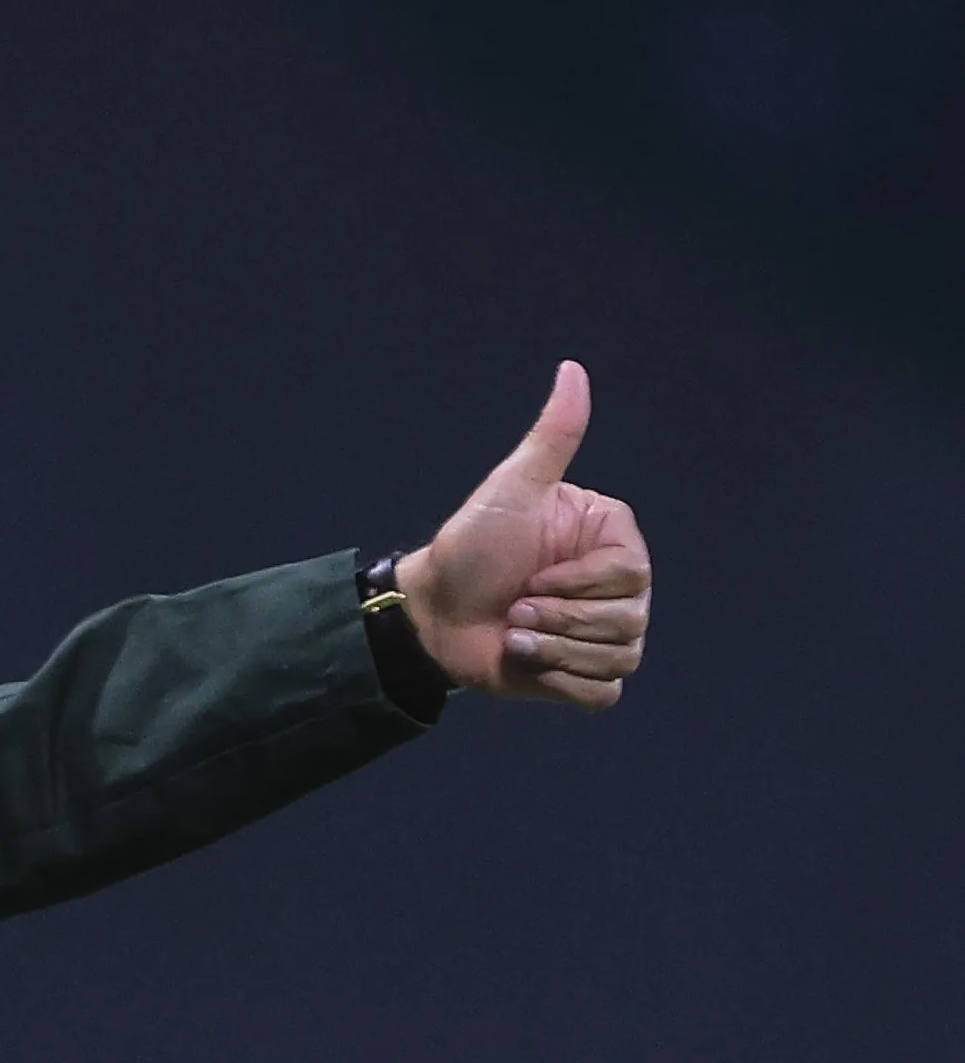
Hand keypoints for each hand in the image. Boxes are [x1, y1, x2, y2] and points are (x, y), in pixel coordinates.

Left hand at [396, 362, 650, 709]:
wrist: (431, 612)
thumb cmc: (470, 547)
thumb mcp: (511, 488)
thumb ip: (551, 437)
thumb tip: (572, 370)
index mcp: (613, 543)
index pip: (631, 577)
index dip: (575, 584)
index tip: (531, 573)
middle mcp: (619, 589)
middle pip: (628, 623)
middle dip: (557, 618)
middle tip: (514, 605)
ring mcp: (604, 635)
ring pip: (617, 659)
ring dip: (552, 649)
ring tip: (513, 631)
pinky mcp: (584, 677)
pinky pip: (602, 693)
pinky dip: (560, 681)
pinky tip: (525, 660)